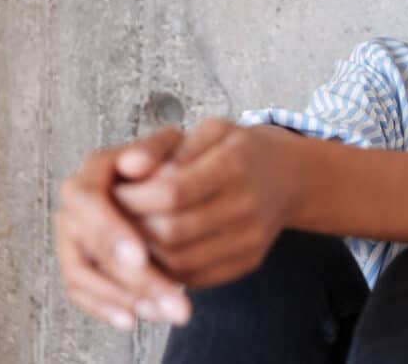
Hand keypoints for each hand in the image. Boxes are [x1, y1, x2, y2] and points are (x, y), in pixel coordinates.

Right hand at [54, 126, 192, 329]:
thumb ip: (153, 150)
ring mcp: (73, 236)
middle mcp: (75, 205)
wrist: (171, 173)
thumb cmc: (172, 159)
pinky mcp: (80, 261)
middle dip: (128, 277)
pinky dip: (106, 307)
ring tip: (163, 312)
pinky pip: (83, 291)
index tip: (140, 256)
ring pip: (84, 274)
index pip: (88, 200)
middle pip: (88, 247)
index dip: (110, 230)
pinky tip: (135, 319)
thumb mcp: (171, 145)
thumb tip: (134, 163)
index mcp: (93, 171)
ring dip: (122, 298)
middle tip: (170, 299)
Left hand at [113, 116, 301, 290]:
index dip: (134, 197)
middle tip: (117, 215)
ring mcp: (249, 240)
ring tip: (132, 231)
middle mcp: (247, 207)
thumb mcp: (210, 130)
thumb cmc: (242, 150)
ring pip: (178, 261)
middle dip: (132, 227)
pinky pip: (194, 276)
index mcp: (235, 165)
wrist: (292, 178)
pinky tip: (157, 248)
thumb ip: (162, 146)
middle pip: (172, 232)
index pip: (172, 192)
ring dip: (144, 252)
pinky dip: (166, 267)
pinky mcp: (247, 263)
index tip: (115, 190)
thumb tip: (124, 166)